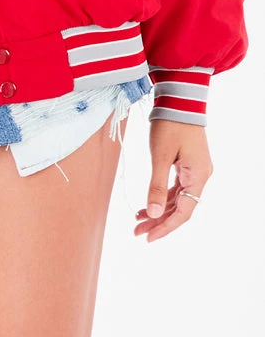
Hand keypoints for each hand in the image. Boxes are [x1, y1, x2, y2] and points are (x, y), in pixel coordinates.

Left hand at [135, 119, 212, 241]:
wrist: (179, 99)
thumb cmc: (170, 124)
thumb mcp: (160, 156)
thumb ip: (156, 186)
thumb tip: (152, 214)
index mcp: (198, 177)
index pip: (183, 212)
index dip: (165, 227)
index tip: (148, 237)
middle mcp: (200, 176)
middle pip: (180, 208)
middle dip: (158, 220)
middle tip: (137, 231)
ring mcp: (195, 170)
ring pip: (177, 199)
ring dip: (158, 209)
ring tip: (137, 219)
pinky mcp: (188, 164)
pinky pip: (176, 187)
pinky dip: (162, 196)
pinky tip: (146, 204)